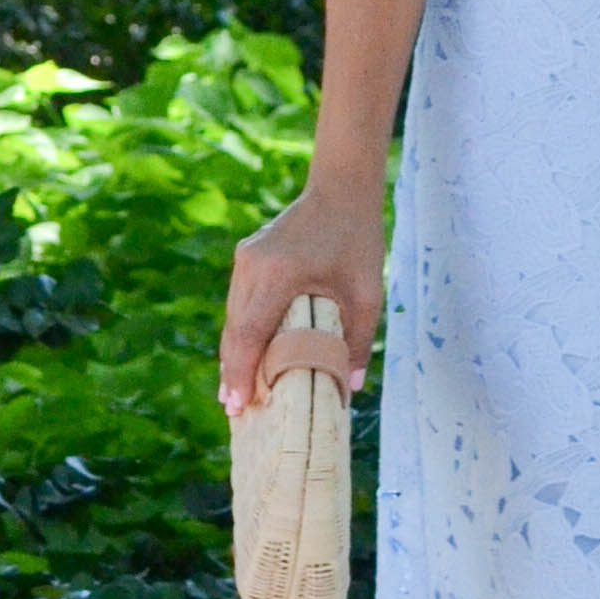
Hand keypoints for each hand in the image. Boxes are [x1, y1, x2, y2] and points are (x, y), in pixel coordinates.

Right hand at [218, 176, 387, 418]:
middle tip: (234, 411)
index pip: (250, 333)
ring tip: (236, 392)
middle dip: (233, 371)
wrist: (342, 187)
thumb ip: (358, 341)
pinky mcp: (247, 255)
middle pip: (235, 329)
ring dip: (234, 352)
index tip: (236, 405)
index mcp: (279, 274)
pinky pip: (239, 300)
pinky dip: (240, 330)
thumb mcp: (367, 292)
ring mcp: (246, 257)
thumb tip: (350, 388)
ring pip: (233, 315)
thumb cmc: (358, 238)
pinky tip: (245, 354)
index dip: (241, 373)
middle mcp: (253, 265)